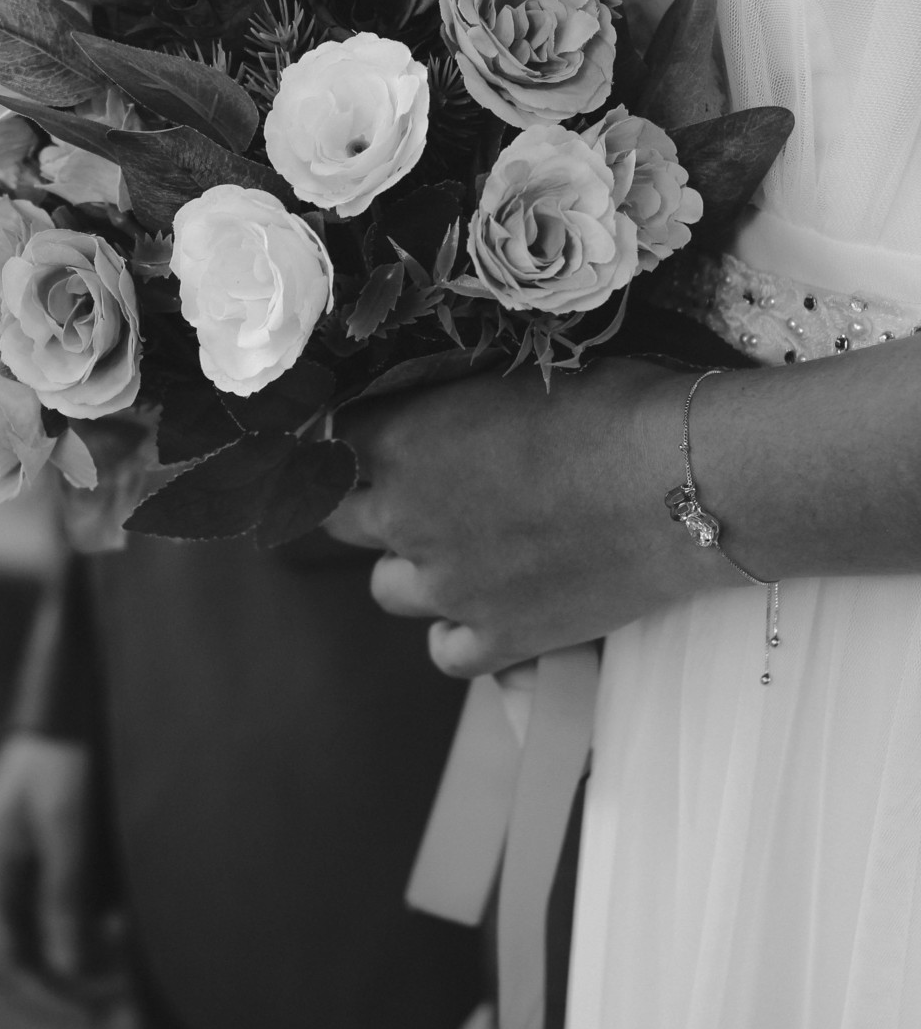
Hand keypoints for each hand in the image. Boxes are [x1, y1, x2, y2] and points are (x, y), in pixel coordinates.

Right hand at [0, 731, 128, 1024]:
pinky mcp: (27, 859)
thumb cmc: (64, 756)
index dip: (42, 998)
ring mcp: (3, 869)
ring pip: (26, 941)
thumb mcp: (69, 823)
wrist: (65, 704)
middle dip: (54, 988)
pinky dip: (70, 935)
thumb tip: (72, 969)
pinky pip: (40, 916)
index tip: (88, 1015)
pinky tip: (109, 935)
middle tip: (106, 1006)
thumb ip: (66, 894)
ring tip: (116, 976)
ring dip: (65, 964)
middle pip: (8, 959)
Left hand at [327, 359, 734, 677]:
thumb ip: (458, 403)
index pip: (341, 438)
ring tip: (457, 550)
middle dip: (371, 502)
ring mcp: (449, 585)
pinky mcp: (500, 638)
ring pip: (386, 588)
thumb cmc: (614, 405)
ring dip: (411, 567)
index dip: (365, 436)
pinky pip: (444, 651)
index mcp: (405, 437)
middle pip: (344, 518)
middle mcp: (408, 515)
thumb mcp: (517, 377)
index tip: (388, 434)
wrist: (687, 479)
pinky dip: (457, 633)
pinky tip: (486, 609)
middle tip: (418, 491)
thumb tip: (444, 407)